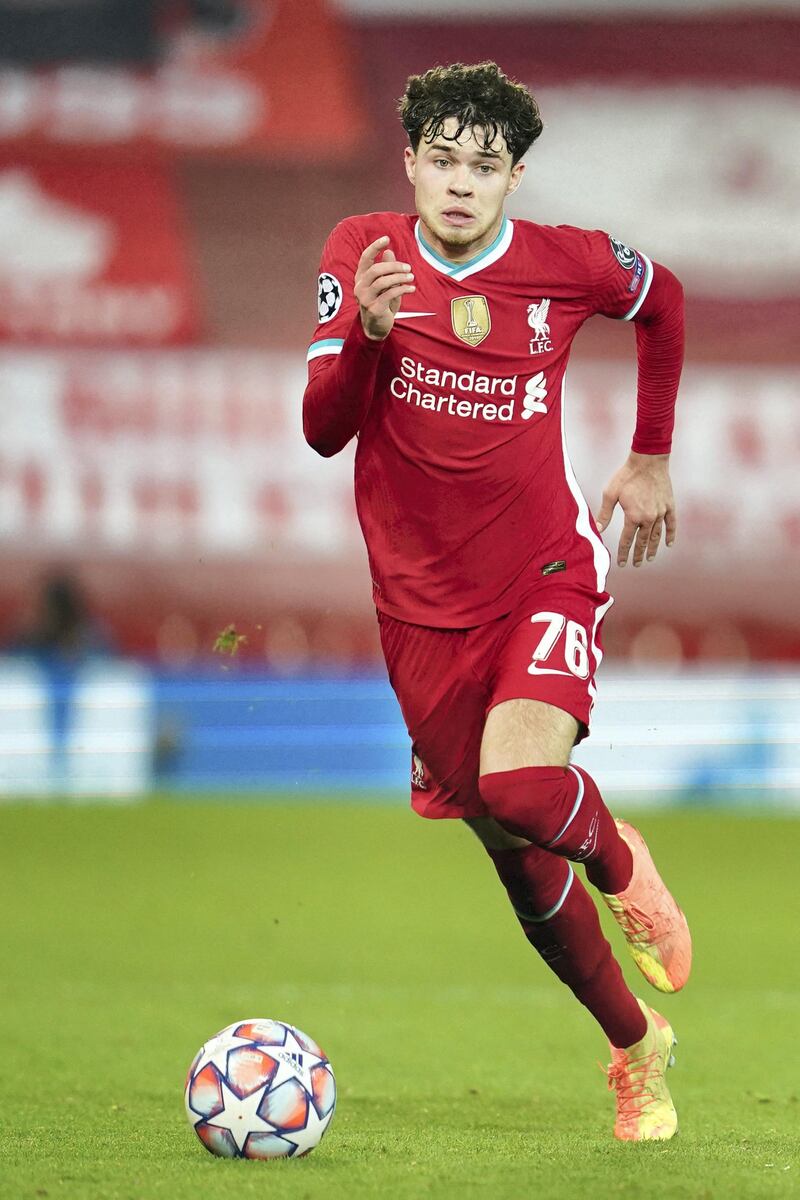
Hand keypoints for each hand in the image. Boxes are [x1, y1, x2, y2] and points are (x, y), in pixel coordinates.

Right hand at [354, 237, 414, 340]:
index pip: (365, 258)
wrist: (376, 327)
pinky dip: (402, 289)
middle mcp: (360, 287)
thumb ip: (387, 269)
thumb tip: (389, 251)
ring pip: (382, 282)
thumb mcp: (385, 285)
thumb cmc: (382, 303)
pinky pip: (389, 294)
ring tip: (411, 278)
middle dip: (394, 266)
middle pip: (376, 270)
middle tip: (408, 268)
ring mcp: (365, 298)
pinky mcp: (374, 308)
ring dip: (399, 278)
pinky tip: (411, 288)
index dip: (375, 247)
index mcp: (361, 278)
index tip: (387, 238)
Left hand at [595, 452, 676, 566]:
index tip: (621, 563)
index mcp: (633, 517)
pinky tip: (669, 544)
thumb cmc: (626, 476)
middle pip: (642, 542)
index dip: (623, 553)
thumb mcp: (610, 493)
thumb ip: (604, 513)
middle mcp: (649, 518)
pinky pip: (671, 524)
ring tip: (649, 558)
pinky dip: (671, 535)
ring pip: (656, 536)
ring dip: (652, 548)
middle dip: (638, 554)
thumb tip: (597, 530)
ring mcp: (661, 512)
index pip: (627, 540)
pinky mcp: (669, 506)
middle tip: (636, 564)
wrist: (648, 461)